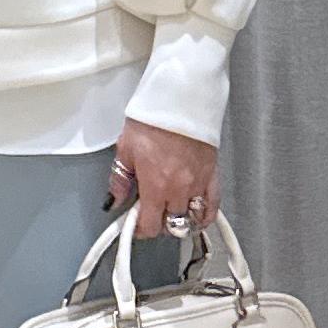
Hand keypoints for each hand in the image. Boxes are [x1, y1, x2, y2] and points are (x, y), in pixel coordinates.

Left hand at [106, 116, 219, 237]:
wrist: (181, 98)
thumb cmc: (154, 118)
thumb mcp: (125, 149)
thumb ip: (119, 180)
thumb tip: (114, 200)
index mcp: (156, 185)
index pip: (151, 226)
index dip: (140, 229)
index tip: (135, 223)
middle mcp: (179, 188)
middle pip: (172, 225)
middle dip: (159, 224)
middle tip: (150, 212)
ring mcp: (199, 183)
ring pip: (192, 219)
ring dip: (180, 220)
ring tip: (170, 212)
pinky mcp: (213, 174)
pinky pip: (213, 205)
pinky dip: (205, 215)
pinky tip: (196, 215)